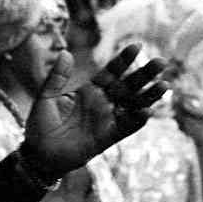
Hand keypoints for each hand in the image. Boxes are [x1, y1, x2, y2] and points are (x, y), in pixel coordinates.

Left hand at [23, 45, 166, 179]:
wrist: (38, 154)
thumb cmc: (41, 126)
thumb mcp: (46, 97)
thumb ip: (57, 77)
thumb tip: (65, 53)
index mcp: (90, 91)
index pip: (111, 72)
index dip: (124, 60)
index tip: (136, 46)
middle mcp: (103, 103)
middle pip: (128, 85)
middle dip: (144, 74)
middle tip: (161, 62)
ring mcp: (107, 119)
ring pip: (134, 105)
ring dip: (149, 96)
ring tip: (164, 85)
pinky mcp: (108, 136)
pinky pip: (127, 127)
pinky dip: (137, 119)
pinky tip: (147, 110)